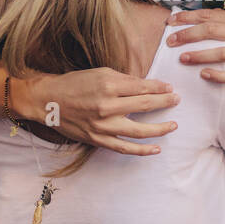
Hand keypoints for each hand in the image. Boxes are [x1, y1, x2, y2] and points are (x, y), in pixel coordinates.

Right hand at [18, 68, 179, 155]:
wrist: (47, 101)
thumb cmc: (74, 83)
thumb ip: (123, 80)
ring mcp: (103, 125)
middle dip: (165, 102)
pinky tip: (156, 149)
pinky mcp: (98, 139)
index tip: (170, 88)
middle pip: (145, 105)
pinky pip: (124, 148)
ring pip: (139, 130)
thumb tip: (146, 86)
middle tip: (177, 100)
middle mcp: (107, 106)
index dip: (160, 88)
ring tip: (173, 125)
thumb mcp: (99, 73)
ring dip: (160, 128)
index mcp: (108, 85)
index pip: (142, 87)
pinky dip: (142, 150)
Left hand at [166, 9, 224, 91]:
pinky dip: (218, 75)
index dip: (188, 17)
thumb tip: (200, 18)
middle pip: (212, 30)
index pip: (210, 15)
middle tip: (170, 41)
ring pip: (222, 52)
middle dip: (187, 34)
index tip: (170, 21)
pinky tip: (204, 75)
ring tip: (183, 58)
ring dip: (199, 55)